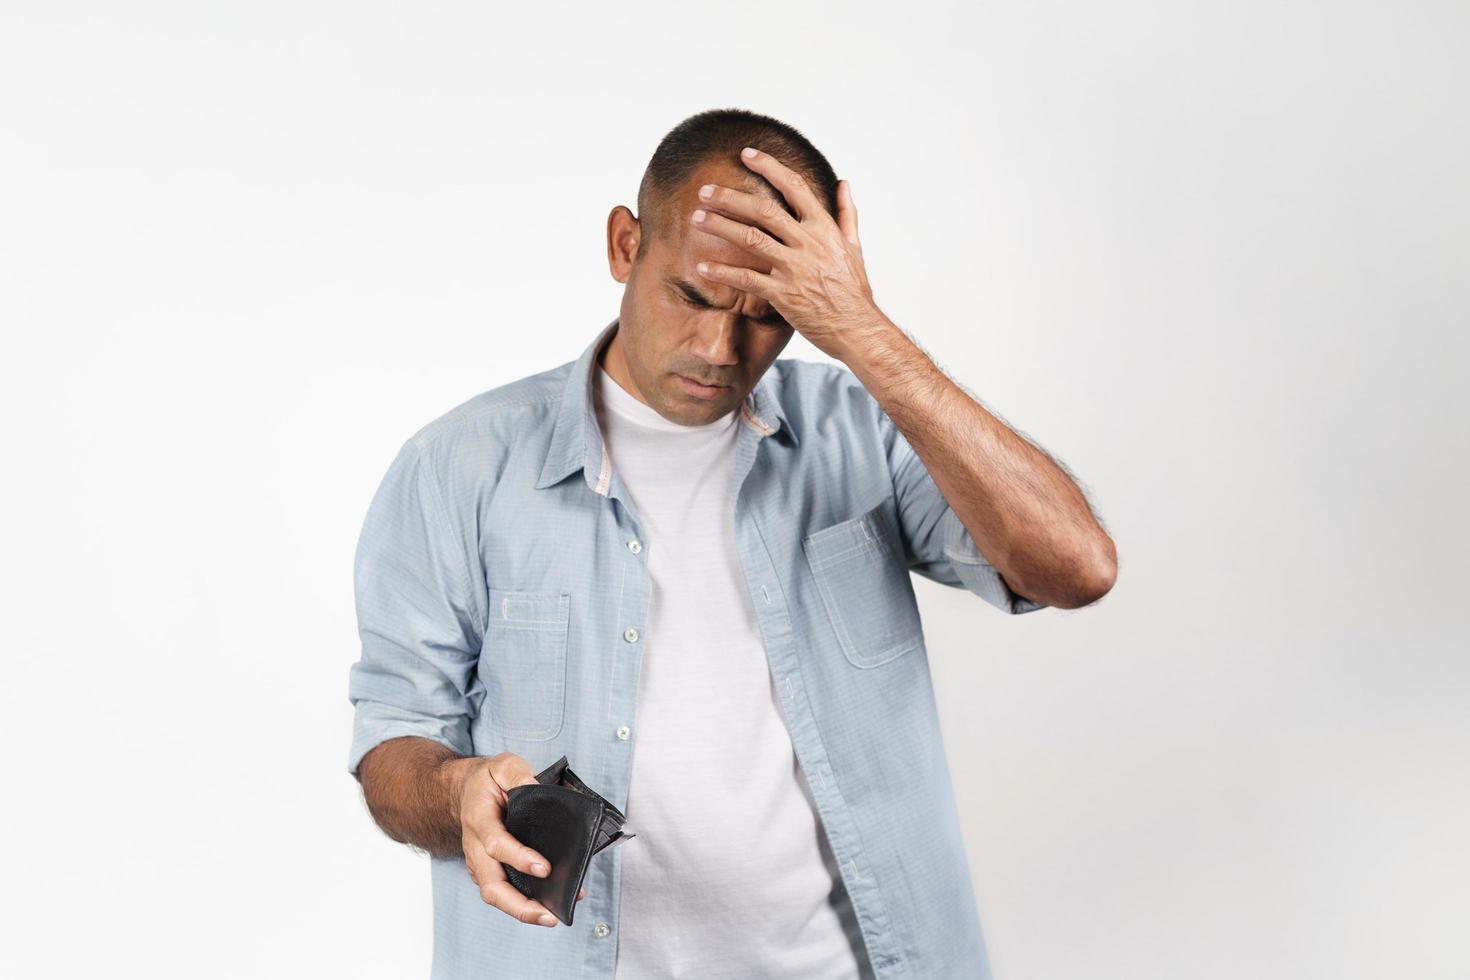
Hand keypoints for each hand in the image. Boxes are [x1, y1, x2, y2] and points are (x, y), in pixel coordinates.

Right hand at [450, 753, 587, 927]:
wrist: (466, 790)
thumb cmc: (488, 780)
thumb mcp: (504, 765)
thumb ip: (520, 775)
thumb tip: (539, 792)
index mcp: (479, 817)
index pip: (496, 843)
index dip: (519, 858)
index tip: (545, 868)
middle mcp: (475, 846)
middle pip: (491, 885)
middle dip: (518, 905)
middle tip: (548, 914)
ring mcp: (479, 862)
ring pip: (494, 894)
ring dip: (521, 910)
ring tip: (552, 917)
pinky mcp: (487, 870)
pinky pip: (501, 891)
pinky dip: (521, 903)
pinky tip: (547, 905)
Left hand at [689, 145, 879, 360]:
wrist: (857, 329)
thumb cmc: (854, 290)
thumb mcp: (855, 247)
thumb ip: (846, 213)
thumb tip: (843, 183)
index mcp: (824, 228)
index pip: (794, 187)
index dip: (769, 166)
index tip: (746, 154)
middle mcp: (809, 243)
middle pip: (764, 210)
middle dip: (731, 197)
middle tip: (704, 191)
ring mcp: (795, 268)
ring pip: (751, 238)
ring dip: (721, 226)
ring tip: (697, 218)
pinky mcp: (783, 295)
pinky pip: (747, 279)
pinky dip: (723, 271)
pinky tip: (703, 266)